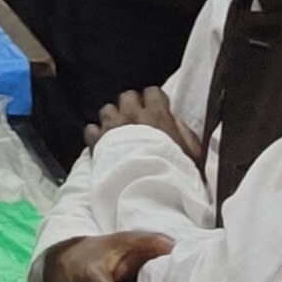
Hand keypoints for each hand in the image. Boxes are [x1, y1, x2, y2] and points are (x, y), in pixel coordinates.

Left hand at [85, 86, 203, 166]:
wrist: (145, 190)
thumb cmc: (172, 172)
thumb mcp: (190, 154)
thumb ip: (185, 133)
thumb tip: (177, 122)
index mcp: (156, 116)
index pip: (153, 92)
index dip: (154, 100)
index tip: (155, 110)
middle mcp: (132, 115)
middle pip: (127, 96)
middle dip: (131, 105)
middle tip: (136, 120)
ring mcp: (112, 126)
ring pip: (107, 109)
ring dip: (113, 118)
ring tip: (118, 131)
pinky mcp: (97, 141)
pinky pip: (91, 128)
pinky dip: (96, 134)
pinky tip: (103, 143)